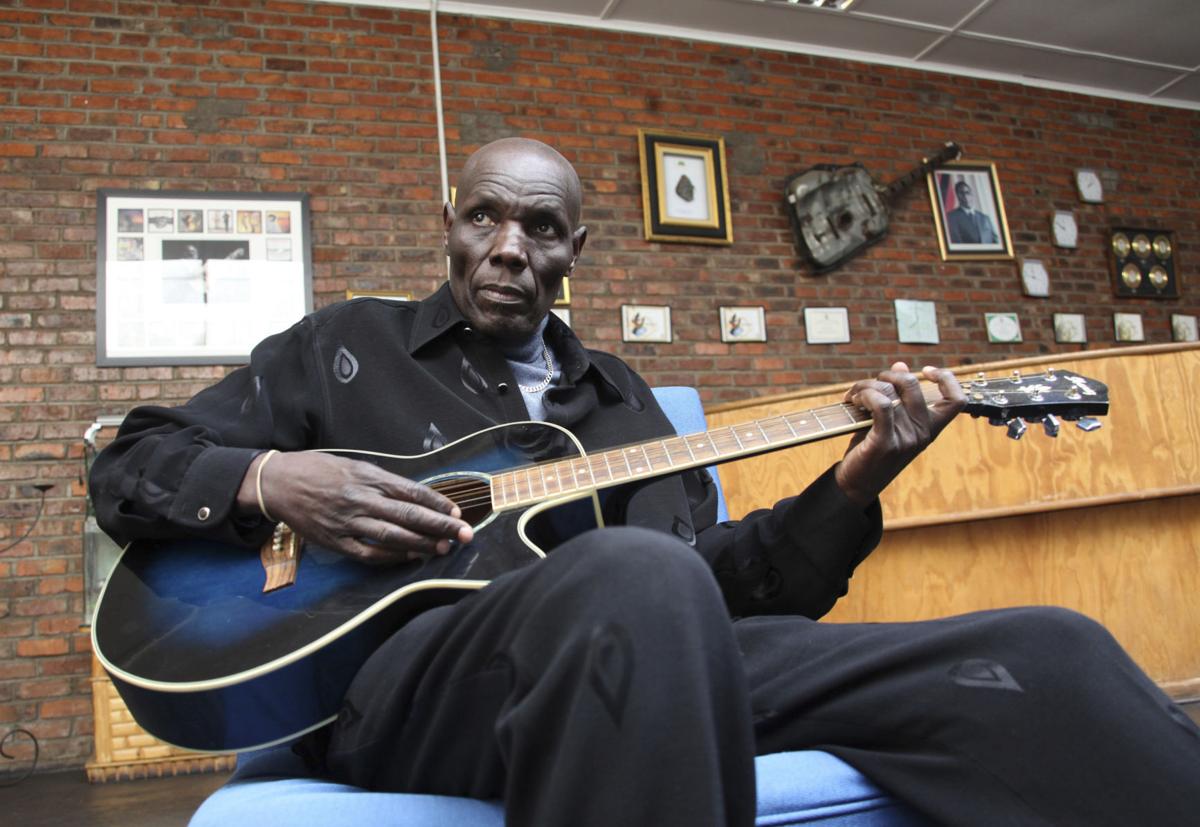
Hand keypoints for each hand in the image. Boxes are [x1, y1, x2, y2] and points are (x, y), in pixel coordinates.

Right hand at [238, 451, 472, 564]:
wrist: (278, 483)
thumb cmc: (318, 470)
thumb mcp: (353, 465)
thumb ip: (382, 481)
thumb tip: (415, 495)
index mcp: (367, 476)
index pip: (411, 491)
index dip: (437, 503)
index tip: (457, 512)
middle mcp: (360, 498)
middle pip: (408, 515)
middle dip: (440, 526)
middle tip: (465, 534)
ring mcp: (347, 522)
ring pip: (392, 536)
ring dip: (421, 544)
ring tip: (444, 548)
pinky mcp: (335, 541)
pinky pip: (369, 554)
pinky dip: (392, 558)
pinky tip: (410, 558)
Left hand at [834, 362, 964, 506]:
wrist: (857, 484)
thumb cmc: (873, 448)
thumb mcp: (890, 421)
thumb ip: (898, 395)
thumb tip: (900, 365)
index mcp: (931, 428)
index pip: (957, 400)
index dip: (947, 378)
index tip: (926, 370)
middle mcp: (923, 433)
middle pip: (912, 384)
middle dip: (887, 375)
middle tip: (870, 385)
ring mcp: (907, 439)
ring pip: (889, 391)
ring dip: (865, 385)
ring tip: (854, 395)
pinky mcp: (886, 443)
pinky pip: (881, 404)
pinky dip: (865, 395)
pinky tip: (853, 400)